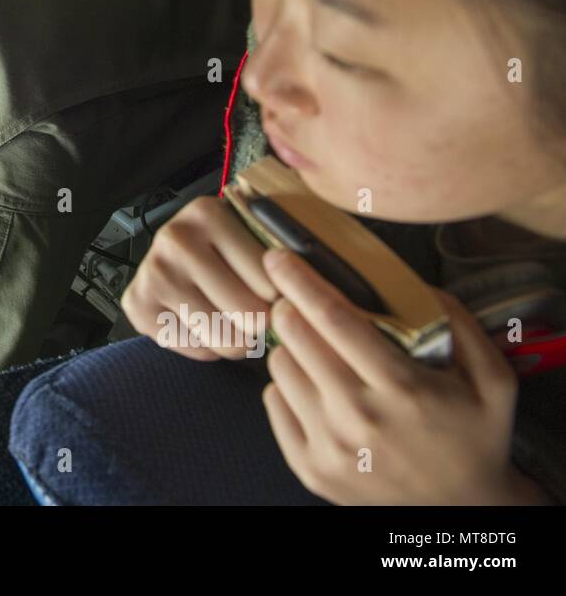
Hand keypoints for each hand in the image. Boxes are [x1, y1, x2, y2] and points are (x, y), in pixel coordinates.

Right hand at [121, 196, 275, 359]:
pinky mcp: (137, 306)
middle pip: (250, 315)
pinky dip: (208, 347)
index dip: (281, 297)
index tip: (277, 293)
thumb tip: (309, 294)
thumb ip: (282, 252)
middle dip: (260, 324)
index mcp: (209, 214)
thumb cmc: (221, 250)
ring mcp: (153, 274)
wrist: (167, 256)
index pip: (272, 281)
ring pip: (225, 339)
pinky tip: (202, 323)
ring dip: (237, 340)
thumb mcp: (250, 234)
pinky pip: (197, 350)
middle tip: (255, 314)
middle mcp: (175, 240)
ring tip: (231, 320)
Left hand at [261, 249, 547, 504]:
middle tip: (295, 301)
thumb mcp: (492, 380)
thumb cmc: (475, 437)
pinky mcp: (309, 467)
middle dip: (288, 308)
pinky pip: (273, 403)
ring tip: (315, 350)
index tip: (279, 257)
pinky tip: (313, 387)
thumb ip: (459, 324)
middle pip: (295, 339)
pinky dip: (286, 386)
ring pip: (280, 368)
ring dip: (290, 348)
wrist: (461, 510)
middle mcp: (358, 416)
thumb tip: (415, 283)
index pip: (334, 319)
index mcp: (401, 387)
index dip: (301, 282)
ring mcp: (330, 446)